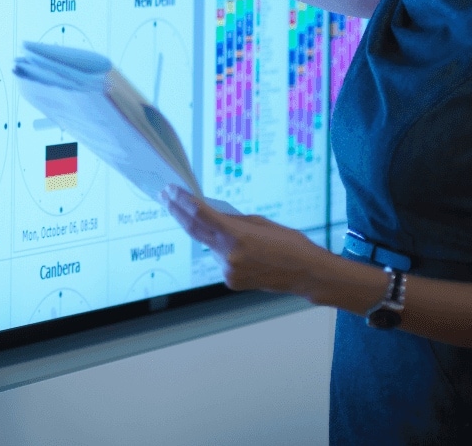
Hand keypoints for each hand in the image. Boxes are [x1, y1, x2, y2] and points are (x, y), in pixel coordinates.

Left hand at [163, 186, 329, 292]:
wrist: (306, 273)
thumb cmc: (290, 245)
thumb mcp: (261, 223)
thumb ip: (233, 219)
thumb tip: (211, 213)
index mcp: (236, 236)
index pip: (200, 214)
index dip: (182, 200)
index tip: (171, 190)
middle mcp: (228, 255)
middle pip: (194, 230)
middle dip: (178, 212)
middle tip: (166, 197)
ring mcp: (228, 270)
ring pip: (211, 246)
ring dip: (212, 235)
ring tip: (234, 232)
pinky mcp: (230, 281)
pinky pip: (221, 260)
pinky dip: (225, 251)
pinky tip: (245, 252)